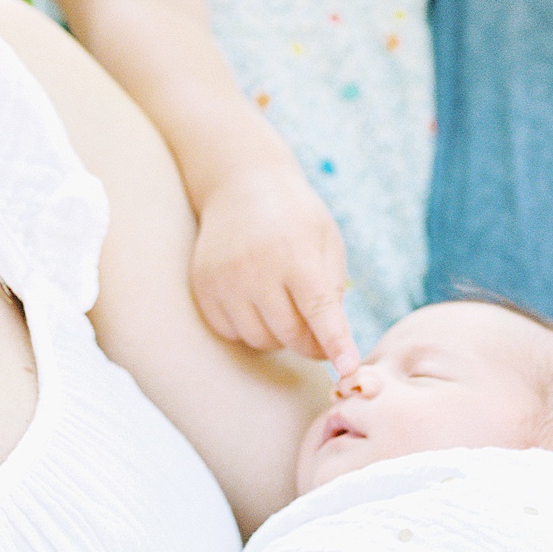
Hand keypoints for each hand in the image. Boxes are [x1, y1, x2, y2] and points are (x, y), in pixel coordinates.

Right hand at [191, 162, 359, 373]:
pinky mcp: (203, 288)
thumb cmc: (295, 215)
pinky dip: (249, 327)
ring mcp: (225, 281)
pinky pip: (231, 332)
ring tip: (285, 306)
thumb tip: (331, 342)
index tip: (348, 368)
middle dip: (311, 344)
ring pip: (259, 340)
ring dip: (278, 335)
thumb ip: (332, 289)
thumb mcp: (326, 240)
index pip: (319, 310)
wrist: (240, 183)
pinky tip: (257, 301)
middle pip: (289, 335)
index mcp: (295, 255)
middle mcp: (256, 269)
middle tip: (319, 335)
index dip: (335, 343)